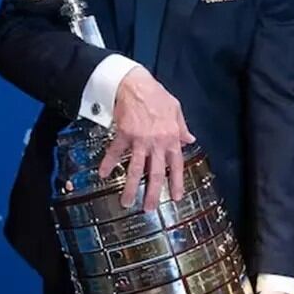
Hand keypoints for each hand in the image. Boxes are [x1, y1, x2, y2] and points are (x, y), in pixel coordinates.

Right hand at [98, 67, 193, 210]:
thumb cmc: (157, 95)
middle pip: (155, 174)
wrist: (135, 84)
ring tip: (126, 202)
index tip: (176, 197)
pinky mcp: (124, 135)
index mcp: (171, 138)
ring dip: (130, 187)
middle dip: (152, 193)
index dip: (176, 183)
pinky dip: (108, 163)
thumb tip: (190, 140)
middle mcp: (157, 143)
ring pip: (135, 169)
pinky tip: (102, 173)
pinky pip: (115, 153)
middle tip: (148, 209)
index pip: (176, 165)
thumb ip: (182, 127)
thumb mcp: (176, 109)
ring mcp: (139, 140)